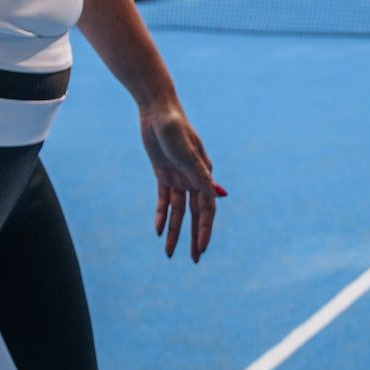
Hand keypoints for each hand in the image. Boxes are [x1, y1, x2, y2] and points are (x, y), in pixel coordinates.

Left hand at [140, 100, 224, 261]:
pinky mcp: (163, 175)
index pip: (207, 208)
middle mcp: (193, 178)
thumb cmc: (174, 126)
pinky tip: (158, 231)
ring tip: (169, 253)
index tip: (202, 248)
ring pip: (178, 212)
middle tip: (195, 259)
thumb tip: (212, 192)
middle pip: (195, 215)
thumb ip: (197, 169)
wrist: (157, 110)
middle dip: (195, 237)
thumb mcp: (186, 149)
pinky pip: (163, 201)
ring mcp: (178, 177)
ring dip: (175, 232)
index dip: (206, 229)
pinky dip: (161, 215)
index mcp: (203, 174)